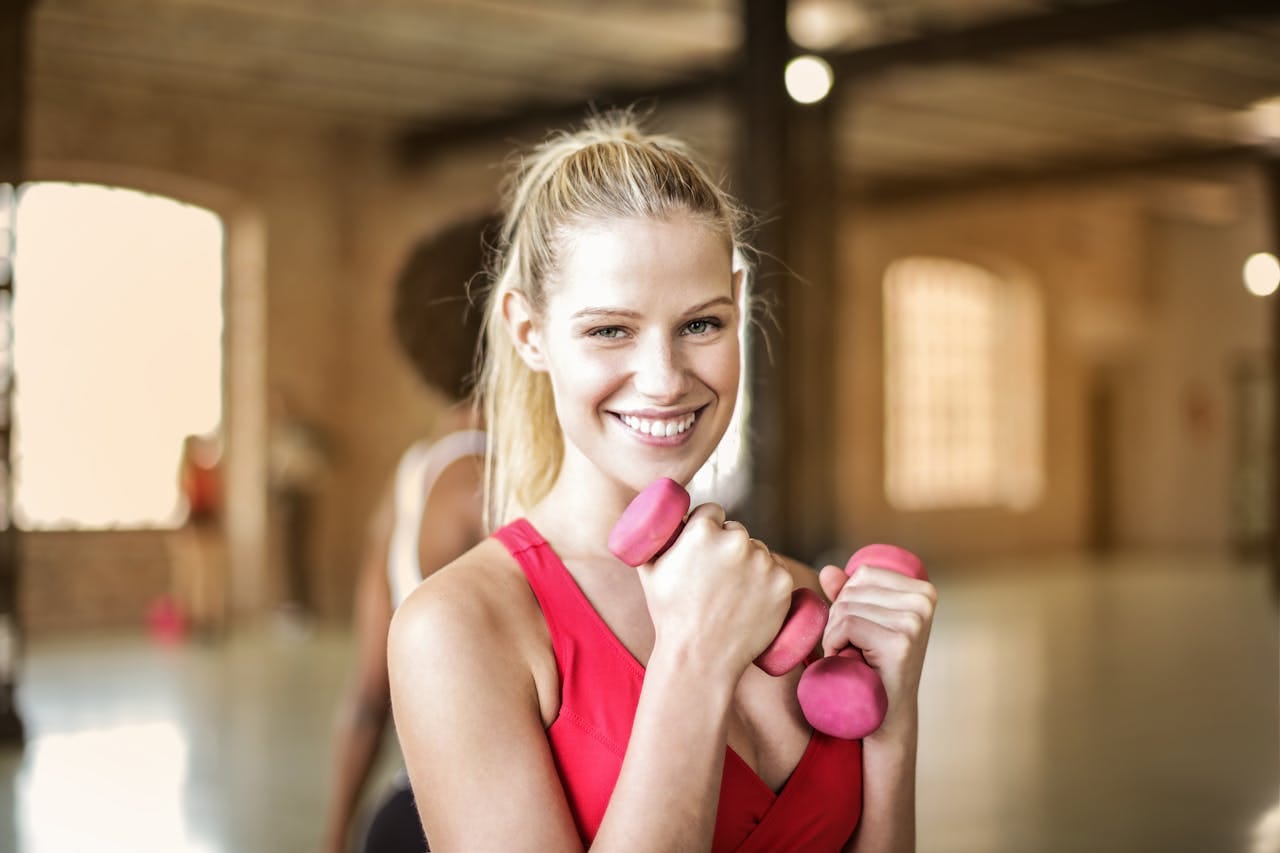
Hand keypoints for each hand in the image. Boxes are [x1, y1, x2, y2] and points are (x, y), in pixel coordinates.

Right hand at [637, 503, 792, 677]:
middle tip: (717, 579)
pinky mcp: (782, 583)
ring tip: (732, 596)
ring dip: (751, 565)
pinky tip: (752, 602)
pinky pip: (777, 572)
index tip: (706, 547)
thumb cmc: (670, 615)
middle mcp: (736, 540)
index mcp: (702, 530)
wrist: (699, 658)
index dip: (708, 527)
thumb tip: (655, 518)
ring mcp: (762, 562)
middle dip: (729, 548)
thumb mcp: (649, 570)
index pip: (713, 511)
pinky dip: (769, 583)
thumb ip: (653, 537)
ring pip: (758, 552)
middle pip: (737, 532)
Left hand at [817, 562, 935, 738]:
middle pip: (852, 590)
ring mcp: (914, 621)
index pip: (863, 574)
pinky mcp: (900, 642)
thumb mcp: (864, 622)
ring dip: (835, 634)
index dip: (848, 600)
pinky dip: (834, 643)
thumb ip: (848, 594)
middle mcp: (924, 601)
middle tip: (853, 648)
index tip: (858, 631)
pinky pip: (847, 625)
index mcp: (922, 590)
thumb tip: (828, 570)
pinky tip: (847, 661)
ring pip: (845, 607)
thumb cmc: (873, 667)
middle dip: (839, 618)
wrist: (886, 716)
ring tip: (853, 655)